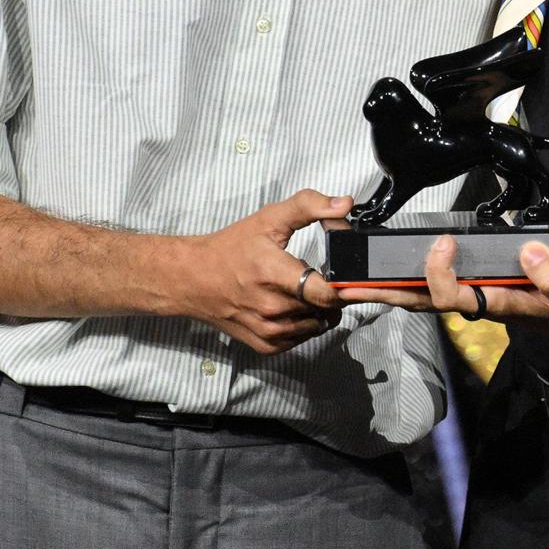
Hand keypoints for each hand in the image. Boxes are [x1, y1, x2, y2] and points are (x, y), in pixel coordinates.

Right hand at [172, 189, 348, 354]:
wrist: (192, 278)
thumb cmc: (230, 249)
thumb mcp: (269, 218)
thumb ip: (310, 206)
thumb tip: (344, 204)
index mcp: (274, 274)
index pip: (327, 293)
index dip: (349, 286)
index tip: (356, 278)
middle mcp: (272, 308)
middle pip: (327, 308)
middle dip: (335, 291)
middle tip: (328, 274)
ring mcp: (268, 330)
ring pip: (319, 325)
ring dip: (322, 308)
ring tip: (307, 288)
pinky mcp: (265, 344)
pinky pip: (303, 338)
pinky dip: (307, 323)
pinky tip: (295, 304)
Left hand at [339, 235, 548, 345]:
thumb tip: (528, 251)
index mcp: (497, 305)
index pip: (453, 296)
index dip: (440, 272)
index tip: (442, 241)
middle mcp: (479, 304)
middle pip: (421, 302)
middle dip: (384, 292)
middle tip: (347, 282)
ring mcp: (477, 297)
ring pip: (424, 297)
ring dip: (389, 288)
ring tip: (355, 278)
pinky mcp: (480, 288)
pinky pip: (438, 287)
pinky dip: (412, 280)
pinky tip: (393, 272)